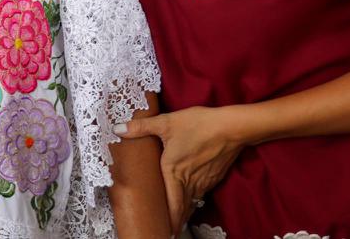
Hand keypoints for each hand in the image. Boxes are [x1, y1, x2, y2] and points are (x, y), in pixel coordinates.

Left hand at [114, 105, 244, 228]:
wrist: (232, 127)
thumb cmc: (198, 124)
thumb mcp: (166, 122)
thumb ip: (141, 127)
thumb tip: (117, 129)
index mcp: (174, 171)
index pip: (172, 203)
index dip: (169, 219)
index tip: (165, 231)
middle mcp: (190, 180)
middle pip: (183, 207)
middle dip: (176, 220)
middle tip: (169, 231)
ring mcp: (204, 179)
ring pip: (193, 201)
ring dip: (185, 211)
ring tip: (177, 220)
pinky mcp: (215, 176)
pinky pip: (202, 192)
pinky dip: (195, 200)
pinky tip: (192, 199)